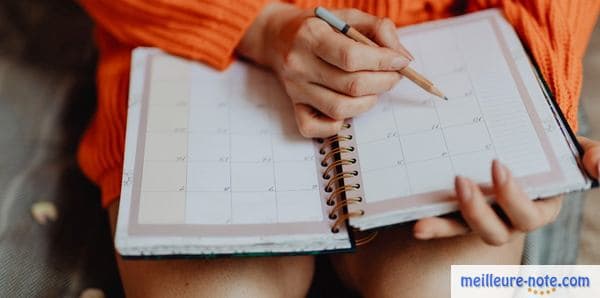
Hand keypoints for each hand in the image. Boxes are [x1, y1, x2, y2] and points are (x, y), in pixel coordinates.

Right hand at [237, 3, 411, 136]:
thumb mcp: (347, 16)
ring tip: (373, 89)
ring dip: (367, 102)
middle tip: (393, 76)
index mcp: (311, 35)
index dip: (383, 62)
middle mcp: (299, 63)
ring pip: (340, 109)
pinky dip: (336, 125)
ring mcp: (295, 88)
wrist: (278, 37)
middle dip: (383, 82)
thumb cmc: (319, 27)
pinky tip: (346, 107)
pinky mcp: (293, 106)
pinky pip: (314, 128)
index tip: (401, 62)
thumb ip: (379, 29)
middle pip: (351, 85)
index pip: (352, 57)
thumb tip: (403, 59)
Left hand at [413, 136, 599, 245]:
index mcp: (538, 207)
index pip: (528, 213)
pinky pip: (444, 224)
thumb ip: (592, 155)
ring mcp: (482, 218)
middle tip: (460, 180)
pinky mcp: (458, 213)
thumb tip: (598, 164)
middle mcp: (508, 219)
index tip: (497, 165)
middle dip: (478, 211)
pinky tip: (416, 224)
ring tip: (424, 217)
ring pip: (465, 231)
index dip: (513, 196)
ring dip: (447, 223)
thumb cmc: (548, 150)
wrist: (519, 145)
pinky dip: (431, 226)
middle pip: (495, 231)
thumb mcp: (573, 149)